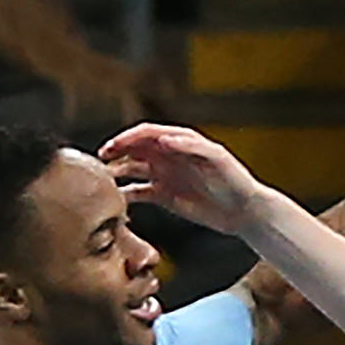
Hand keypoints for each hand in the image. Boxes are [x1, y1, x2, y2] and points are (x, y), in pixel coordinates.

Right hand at [99, 124, 269, 235]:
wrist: (244, 210)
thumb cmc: (234, 181)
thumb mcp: (216, 159)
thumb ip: (191, 147)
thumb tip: (164, 139)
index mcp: (179, 142)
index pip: (146, 133)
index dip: (128, 138)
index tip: (114, 146)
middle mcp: (168, 156)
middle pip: (134, 148)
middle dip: (115, 152)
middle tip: (100, 161)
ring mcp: (164, 175)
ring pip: (132, 169)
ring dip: (116, 172)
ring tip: (103, 181)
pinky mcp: (164, 196)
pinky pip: (139, 192)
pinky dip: (126, 195)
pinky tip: (116, 200)